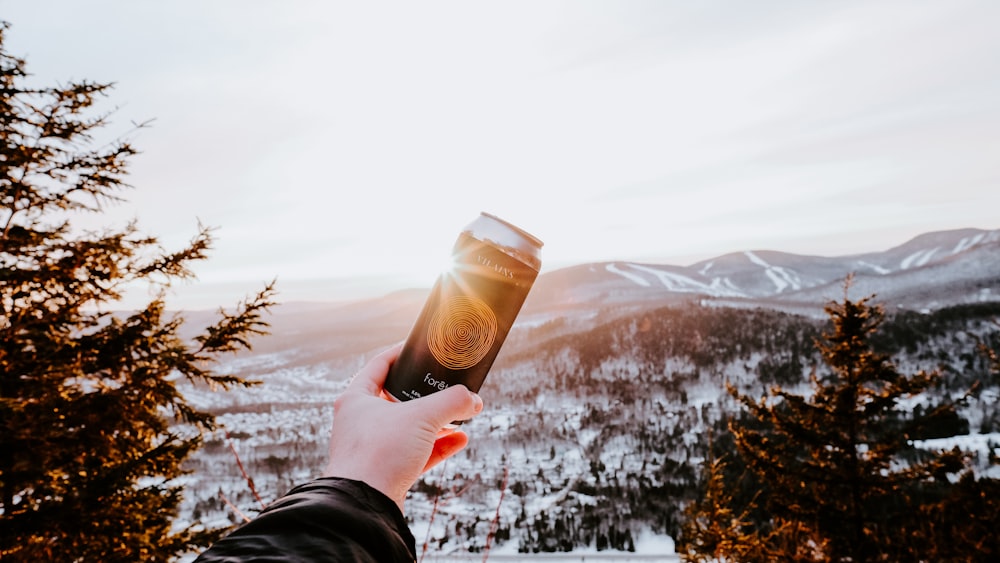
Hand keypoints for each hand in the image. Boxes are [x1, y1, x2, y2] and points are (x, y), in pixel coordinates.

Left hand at [323, 342, 483, 509]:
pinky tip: (460, 440)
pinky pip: (416, 452)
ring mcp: (373, 447)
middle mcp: (361, 421)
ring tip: (461, 415)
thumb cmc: (380, 453)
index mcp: (357, 398)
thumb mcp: (422, 416)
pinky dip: (437, 446)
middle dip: (427, 394)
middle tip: (448, 386)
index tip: (423, 349)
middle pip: (398, 398)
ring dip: (436, 422)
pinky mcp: (385, 471)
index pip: (380, 364)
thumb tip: (474, 400)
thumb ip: (452, 402)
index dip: (402, 353)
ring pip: (409, 427)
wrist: (364, 505)